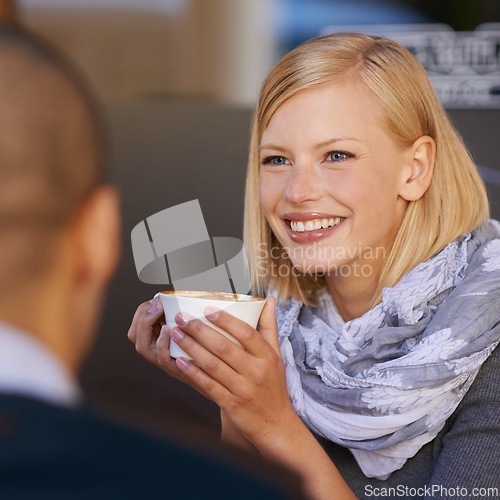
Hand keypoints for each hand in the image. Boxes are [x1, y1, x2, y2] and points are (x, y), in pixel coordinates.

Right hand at [127, 296, 211, 398]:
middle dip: (142, 316)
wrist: (219, 377)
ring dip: (147, 326)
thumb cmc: (207, 351)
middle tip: (156, 306)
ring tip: (157, 313)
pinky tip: (168, 330)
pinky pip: (162, 358)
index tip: (156, 300)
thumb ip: (183, 314)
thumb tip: (178, 295)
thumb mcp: (191, 327)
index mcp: (158, 339)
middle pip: (134, 335)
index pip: (137, 324)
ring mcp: (164, 361)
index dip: (143, 311)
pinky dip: (162, 343)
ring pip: (142, 347)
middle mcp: (157, 351)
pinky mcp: (176, 369)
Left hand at [160, 296, 296, 444]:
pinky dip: (194, 372)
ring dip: (192, 347)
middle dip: (199, 330)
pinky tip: (181, 361)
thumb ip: (269, 326)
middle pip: (224, 346)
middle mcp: (256, 371)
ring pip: (213, 364)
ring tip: (177, 334)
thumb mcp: (276, 355)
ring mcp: (243, 389)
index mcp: (267, 356)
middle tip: (182, 318)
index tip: (207, 310)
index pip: (247, 333)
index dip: (226, 320)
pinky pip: (209, 385)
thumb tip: (270, 299)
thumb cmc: (274, 385)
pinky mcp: (231, 404)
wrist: (275, 424)